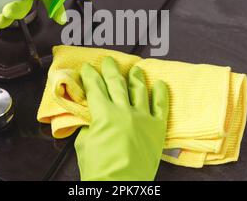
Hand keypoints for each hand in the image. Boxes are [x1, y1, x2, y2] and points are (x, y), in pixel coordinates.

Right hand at [75, 57, 168, 180]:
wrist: (121, 187)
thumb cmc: (99, 168)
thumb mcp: (84, 144)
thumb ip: (88, 124)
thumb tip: (91, 116)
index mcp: (104, 114)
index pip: (95, 87)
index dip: (90, 75)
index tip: (87, 67)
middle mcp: (124, 111)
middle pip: (116, 83)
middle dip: (111, 70)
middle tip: (109, 61)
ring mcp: (143, 118)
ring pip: (139, 90)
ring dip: (136, 77)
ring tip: (136, 68)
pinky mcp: (157, 127)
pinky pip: (161, 105)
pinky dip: (161, 93)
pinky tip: (160, 83)